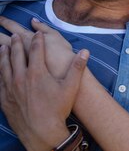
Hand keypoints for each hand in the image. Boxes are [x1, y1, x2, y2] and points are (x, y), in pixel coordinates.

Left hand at [0, 32, 88, 150]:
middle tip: (16, 35)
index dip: (37, 40)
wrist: (40, 131)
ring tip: (3, 46)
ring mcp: (10, 88)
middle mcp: (21, 77)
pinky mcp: (4, 98)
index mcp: (37, 72)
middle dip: (17, 43)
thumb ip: (77, 67)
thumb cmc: (57, 109)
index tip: (37, 33)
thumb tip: (85, 51)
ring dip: (4, 55)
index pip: (36, 50)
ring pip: (4, 66)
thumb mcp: (71, 87)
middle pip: (17, 55)